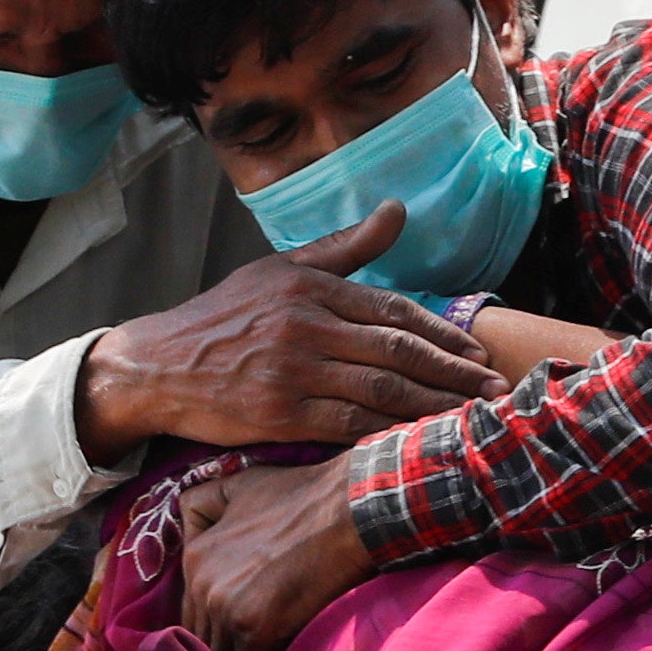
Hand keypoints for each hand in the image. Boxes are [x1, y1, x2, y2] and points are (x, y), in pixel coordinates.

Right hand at [76, 202, 507, 460]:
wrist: (157, 367)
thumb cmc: (224, 316)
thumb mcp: (279, 268)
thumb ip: (345, 247)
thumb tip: (397, 210)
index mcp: (310, 285)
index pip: (394, 311)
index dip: (443, 334)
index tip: (477, 354)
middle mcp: (305, 325)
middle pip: (398, 352)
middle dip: (454, 374)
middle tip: (494, 389)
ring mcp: (293, 372)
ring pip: (382, 391)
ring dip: (435, 406)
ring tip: (472, 417)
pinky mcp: (280, 414)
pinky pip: (349, 425)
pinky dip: (390, 433)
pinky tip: (420, 440)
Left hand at [178, 457, 369, 650]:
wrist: (349, 509)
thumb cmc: (303, 494)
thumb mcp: (239, 485)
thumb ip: (202, 504)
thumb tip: (186, 529)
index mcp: (195, 557)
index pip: (189, 615)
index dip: (211, 632)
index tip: (230, 645)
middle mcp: (202, 586)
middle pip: (201, 641)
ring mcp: (227, 609)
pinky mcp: (257, 630)